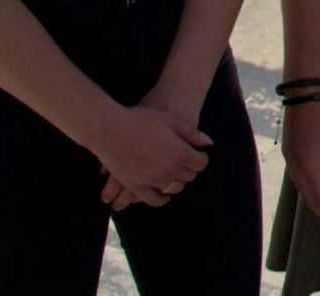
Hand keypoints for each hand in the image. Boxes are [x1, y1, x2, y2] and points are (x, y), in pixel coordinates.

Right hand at [88, 104, 211, 210]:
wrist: (110, 128)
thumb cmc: (141, 120)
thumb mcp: (171, 120)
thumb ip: (192, 133)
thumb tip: (208, 144)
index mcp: (180, 153)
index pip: (201, 163)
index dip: (200, 158)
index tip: (197, 154)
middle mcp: (169, 170)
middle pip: (188, 176)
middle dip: (189, 169)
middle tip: (185, 162)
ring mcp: (152, 180)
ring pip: (173, 188)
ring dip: (176, 182)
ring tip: (174, 175)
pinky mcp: (136, 186)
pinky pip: (153, 199)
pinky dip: (160, 199)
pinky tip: (163, 195)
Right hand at [281, 99, 319, 231]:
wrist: (302, 96)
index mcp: (310, 167)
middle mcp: (297, 167)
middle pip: (307, 196)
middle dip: (319, 210)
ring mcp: (290, 159)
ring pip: (300, 187)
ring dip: (310, 200)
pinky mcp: (288, 151)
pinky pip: (296, 178)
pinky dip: (304, 188)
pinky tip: (309, 187)